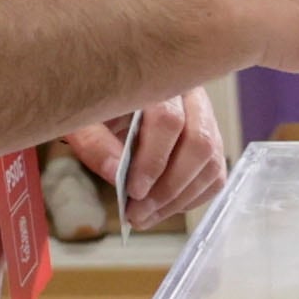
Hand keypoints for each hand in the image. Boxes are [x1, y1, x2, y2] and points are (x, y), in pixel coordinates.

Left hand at [65, 87, 225, 222]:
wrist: (112, 95)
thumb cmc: (98, 105)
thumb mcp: (83, 118)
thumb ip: (95, 143)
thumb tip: (115, 174)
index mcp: (158, 81)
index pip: (169, 120)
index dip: (154, 160)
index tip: (133, 191)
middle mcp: (191, 96)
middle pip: (200, 143)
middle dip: (169, 187)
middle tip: (139, 213)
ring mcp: (206, 118)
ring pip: (211, 162)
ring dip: (180, 199)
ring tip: (146, 216)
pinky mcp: (211, 140)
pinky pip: (215, 175)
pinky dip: (193, 198)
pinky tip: (164, 208)